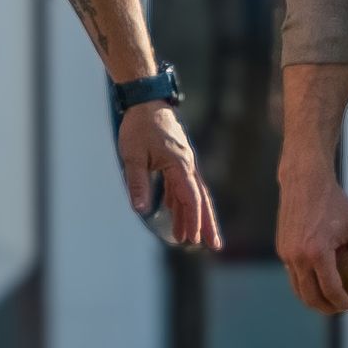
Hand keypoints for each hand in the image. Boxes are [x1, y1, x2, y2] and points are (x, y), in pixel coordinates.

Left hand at [123, 100, 216, 251]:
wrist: (146, 101)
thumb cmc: (139, 126)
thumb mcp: (133, 156)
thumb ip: (138, 183)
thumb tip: (141, 210)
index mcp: (180, 164)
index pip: (191, 197)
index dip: (193, 219)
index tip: (194, 239)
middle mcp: (187, 165)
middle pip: (201, 198)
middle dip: (207, 223)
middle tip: (215, 246)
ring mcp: (183, 162)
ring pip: (192, 194)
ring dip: (192, 216)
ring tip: (189, 239)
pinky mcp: (176, 160)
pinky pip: (182, 186)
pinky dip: (181, 202)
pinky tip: (176, 213)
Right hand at [277, 168, 347, 314]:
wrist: (304, 182)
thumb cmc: (336, 202)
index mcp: (317, 252)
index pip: (330, 289)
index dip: (342, 303)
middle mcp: (297, 256)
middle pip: (310, 295)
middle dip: (325, 308)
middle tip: (340, 309)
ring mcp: (286, 254)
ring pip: (297, 288)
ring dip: (312, 299)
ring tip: (328, 301)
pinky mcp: (281, 249)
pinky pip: (293, 273)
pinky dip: (305, 283)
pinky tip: (319, 281)